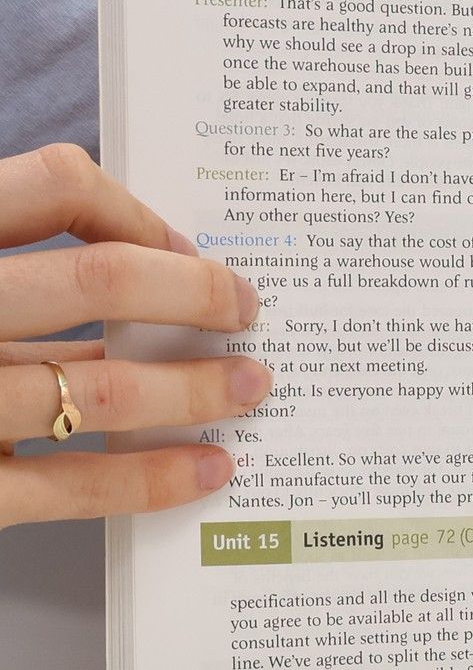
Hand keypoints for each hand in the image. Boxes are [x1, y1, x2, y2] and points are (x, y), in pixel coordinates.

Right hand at [0, 145, 270, 527]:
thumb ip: (2, 265)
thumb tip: (134, 270)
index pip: (53, 184)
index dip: (137, 212)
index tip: (185, 247)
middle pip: (100, 282)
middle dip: (197, 294)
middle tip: (247, 309)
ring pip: (104, 389)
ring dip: (196, 389)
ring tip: (251, 386)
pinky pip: (72, 484)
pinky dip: (152, 478)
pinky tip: (206, 469)